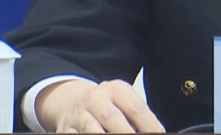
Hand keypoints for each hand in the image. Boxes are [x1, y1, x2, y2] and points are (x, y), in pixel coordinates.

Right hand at [36, 78, 164, 132]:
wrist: (72, 101)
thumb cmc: (107, 105)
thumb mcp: (123, 101)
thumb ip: (139, 115)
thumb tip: (155, 131)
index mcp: (115, 89)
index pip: (134, 107)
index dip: (148, 124)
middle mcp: (94, 99)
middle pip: (111, 117)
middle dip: (126, 133)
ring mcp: (78, 115)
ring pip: (91, 130)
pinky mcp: (65, 130)